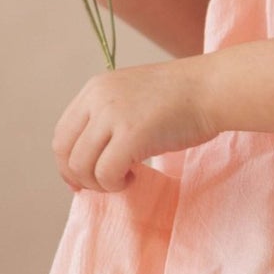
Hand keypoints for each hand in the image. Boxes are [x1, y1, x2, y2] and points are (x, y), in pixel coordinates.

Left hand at [52, 59, 216, 193]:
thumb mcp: (132, 97)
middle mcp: (98, 98)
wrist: (211, 89)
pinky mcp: (131, 135)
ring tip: (125, 178)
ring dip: (100, 182)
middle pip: (66, 151)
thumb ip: (108, 118)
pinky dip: (116, 183)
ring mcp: (113, 115)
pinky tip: (135, 176)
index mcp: (95, 88)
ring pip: (82, 166)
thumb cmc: (181, 98)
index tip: (83, 179)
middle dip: (80, 177)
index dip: (67, 162)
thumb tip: (89, 159)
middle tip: (105, 185)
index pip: (63, 133)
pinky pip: (106, 173)